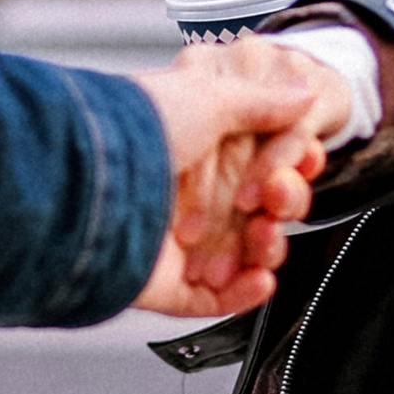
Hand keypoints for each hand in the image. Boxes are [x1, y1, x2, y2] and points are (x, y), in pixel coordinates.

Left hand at [135, 38, 361, 318]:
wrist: (88, 175)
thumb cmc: (139, 126)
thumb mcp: (209, 95)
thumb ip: (261, 103)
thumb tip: (303, 92)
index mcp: (186, 151)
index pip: (250, 168)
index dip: (284, 168)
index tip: (305, 162)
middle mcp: (175, 196)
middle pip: (250, 215)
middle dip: (279, 208)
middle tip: (279, 197)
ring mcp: (167, 243)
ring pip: (238, 260)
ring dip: (266, 250)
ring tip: (267, 237)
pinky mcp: (159, 285)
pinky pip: (211, 301)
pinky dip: (243, 296)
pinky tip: (261, 280)